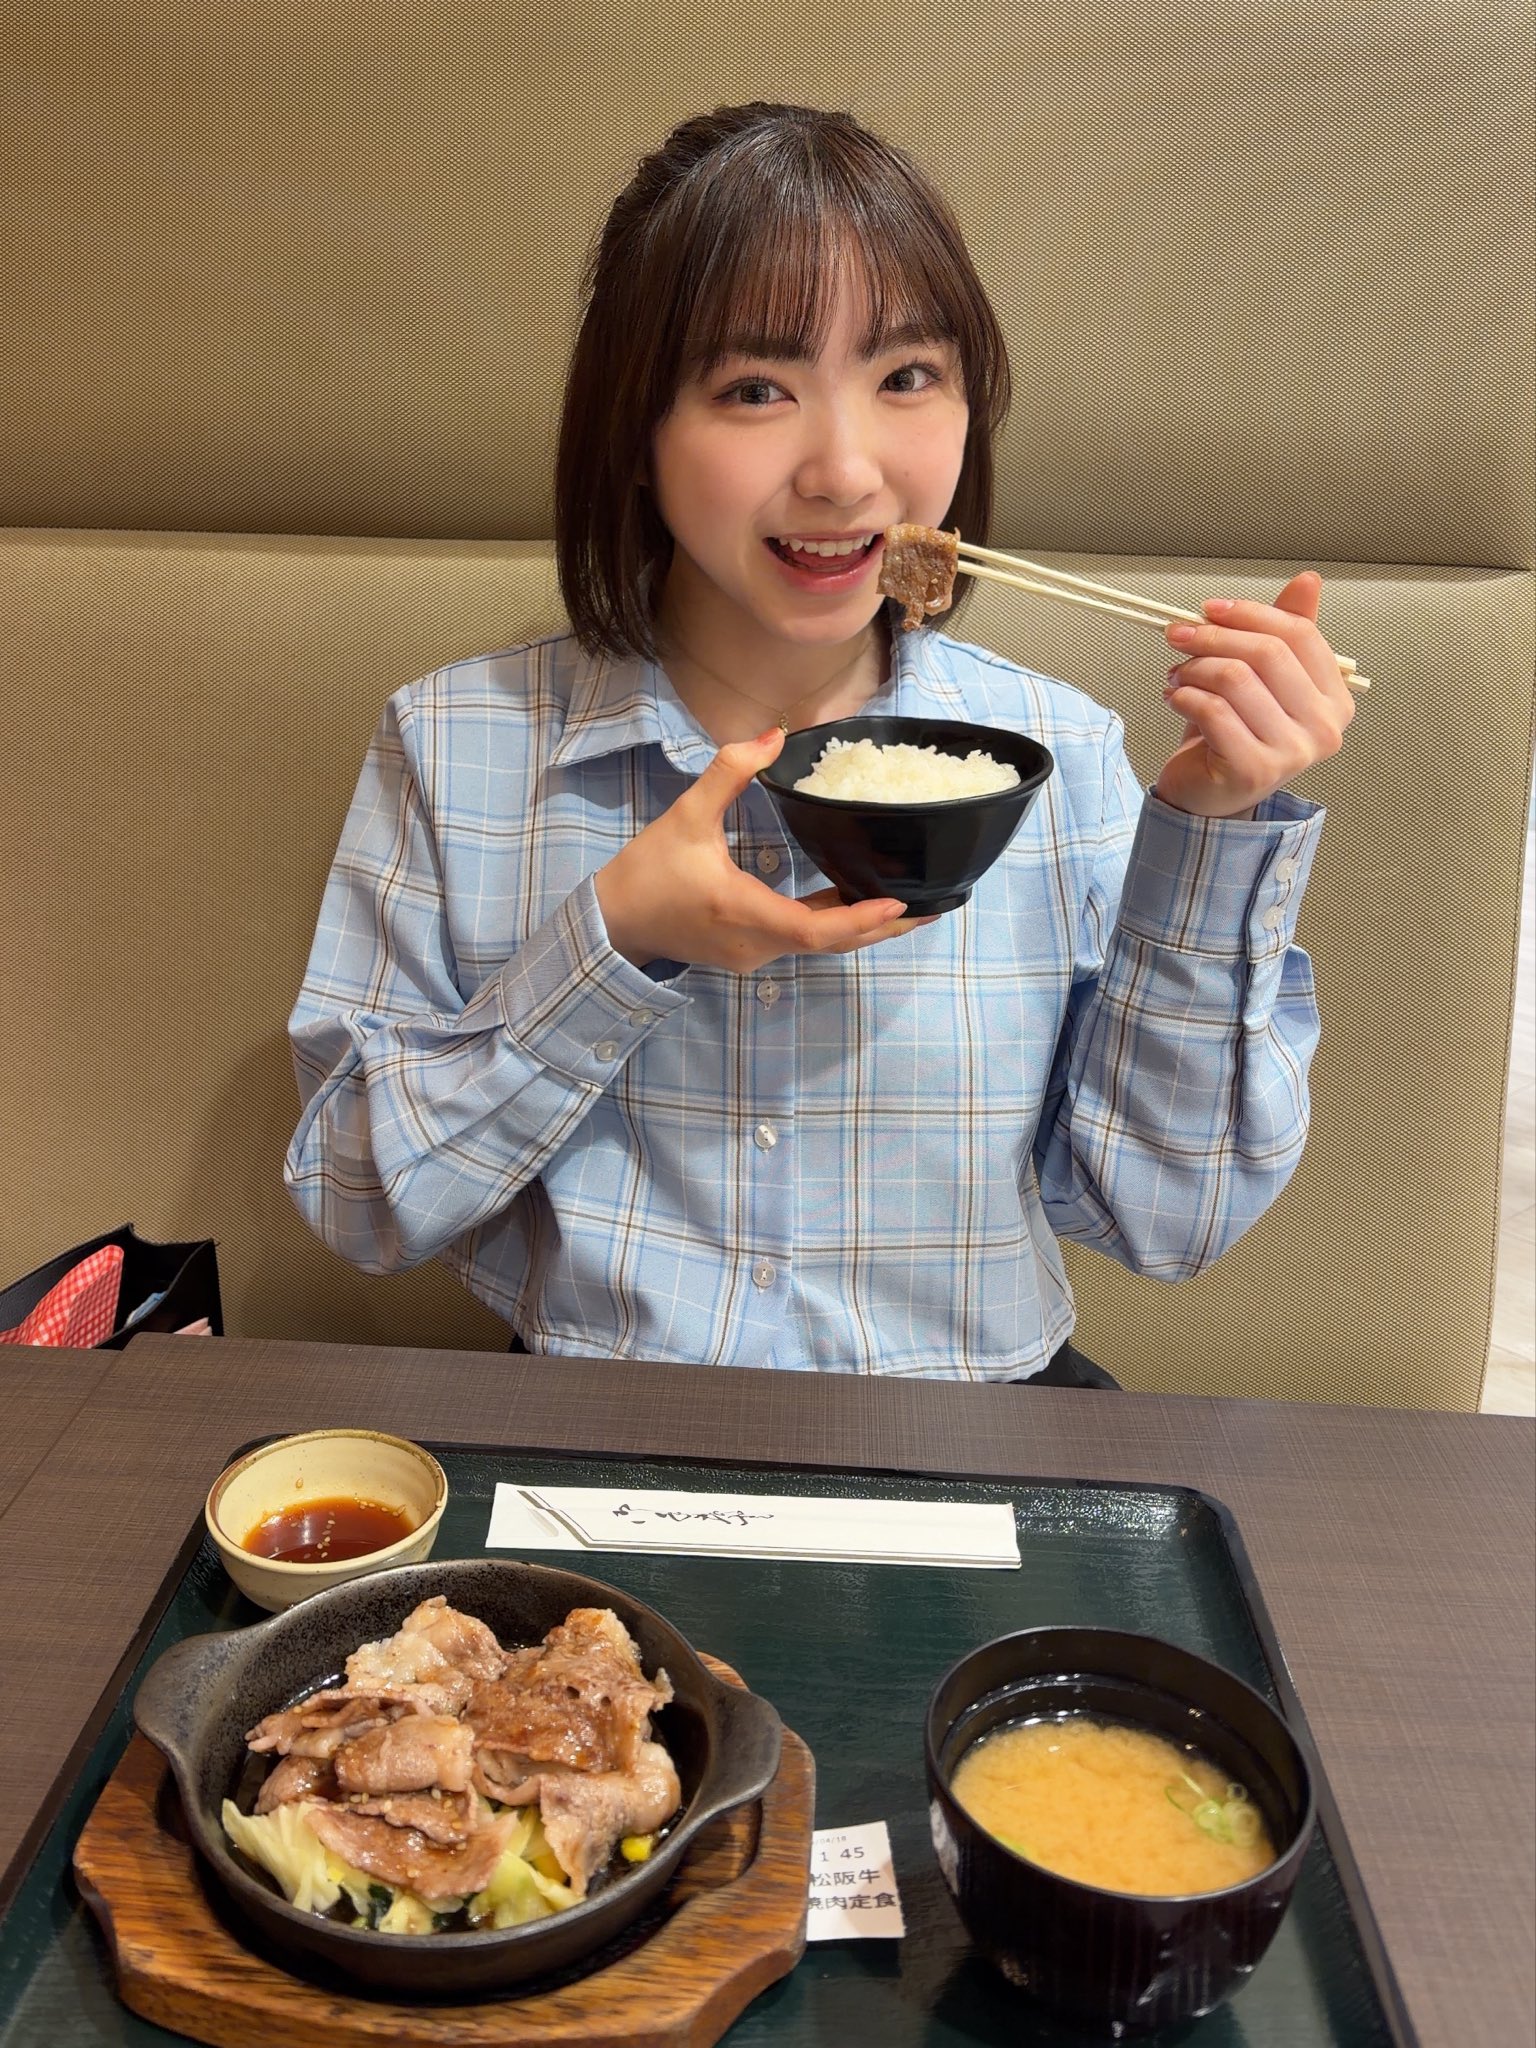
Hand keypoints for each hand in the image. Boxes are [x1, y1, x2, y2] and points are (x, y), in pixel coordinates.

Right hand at [595, 727, 932, 970]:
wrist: (614, 922)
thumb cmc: (648, 871)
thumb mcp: (685, 814)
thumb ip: (729, 772)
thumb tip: (771, 735)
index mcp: (744, 911)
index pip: (816, 928)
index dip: (861, 918)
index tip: (901, 903)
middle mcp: (756, 944)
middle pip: (833, 943)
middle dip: (883, 926)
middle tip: (934, 906)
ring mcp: (755, 955)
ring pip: (821, 946)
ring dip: (862, 927)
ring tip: (909, 904)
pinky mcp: (751, 953)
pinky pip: (803, 942)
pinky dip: (835, 925)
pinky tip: (860, 902)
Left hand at [1153, 571, 1354, 819]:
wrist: (1208, 795)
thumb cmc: (1234, 732)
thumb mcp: (1260, 677)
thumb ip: (1284, 632)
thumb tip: (1309, 581)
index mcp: (1335, 700)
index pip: (1299, 635)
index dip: (1250, 614)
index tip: (1209, 609)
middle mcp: (1324, 729)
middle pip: (1267, 654)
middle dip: (1213, 637)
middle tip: (1178, 636)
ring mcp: (1292, 753)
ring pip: (1236, 679)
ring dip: (1194, 668)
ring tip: (1176, 675)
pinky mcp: (1254, 771)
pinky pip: (1213, 712)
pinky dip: (1184, 696)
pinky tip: (1174, 698)